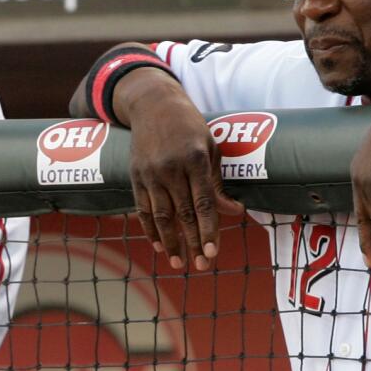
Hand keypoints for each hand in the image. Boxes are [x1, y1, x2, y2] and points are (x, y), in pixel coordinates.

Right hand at [127, 96, 245, 270]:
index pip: (204, 203)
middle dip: (193, 242)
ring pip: (161, 216)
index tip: (214, 252)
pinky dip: (150, 230)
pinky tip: (159, 246)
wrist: (153, 104)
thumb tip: (234, 212)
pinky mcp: (135, 176)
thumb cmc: (189, 126)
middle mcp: (171, 168)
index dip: (209, 230)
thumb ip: (218, 183)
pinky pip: (143, 209)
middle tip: (202, 265)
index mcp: (194, 160)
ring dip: (171, 242)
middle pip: (183, 214)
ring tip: (179, 262)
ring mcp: (150, 173)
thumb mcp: (210, 148)